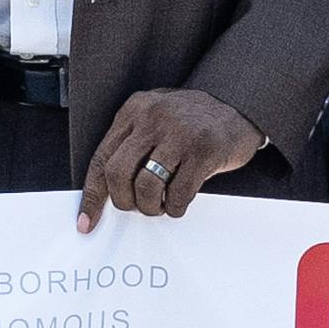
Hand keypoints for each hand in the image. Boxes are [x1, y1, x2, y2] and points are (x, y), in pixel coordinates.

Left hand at [75, 84, 264, 224]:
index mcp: (135, 110)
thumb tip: (108, 192)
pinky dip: (175, 207)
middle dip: (123, 201)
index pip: (101, 158)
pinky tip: (179, 203)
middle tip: (137, 207)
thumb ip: (132, 144)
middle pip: (117, 172)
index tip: (87, 221)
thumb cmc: (193, 122)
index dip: (92, 195)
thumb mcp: (155, 119)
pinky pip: (178, 192)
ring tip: (159, 206)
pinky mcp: (204, 150)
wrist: (240, 106)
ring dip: (150, 207)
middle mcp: (153, 117)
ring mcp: (179, 133)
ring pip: (146, 185)